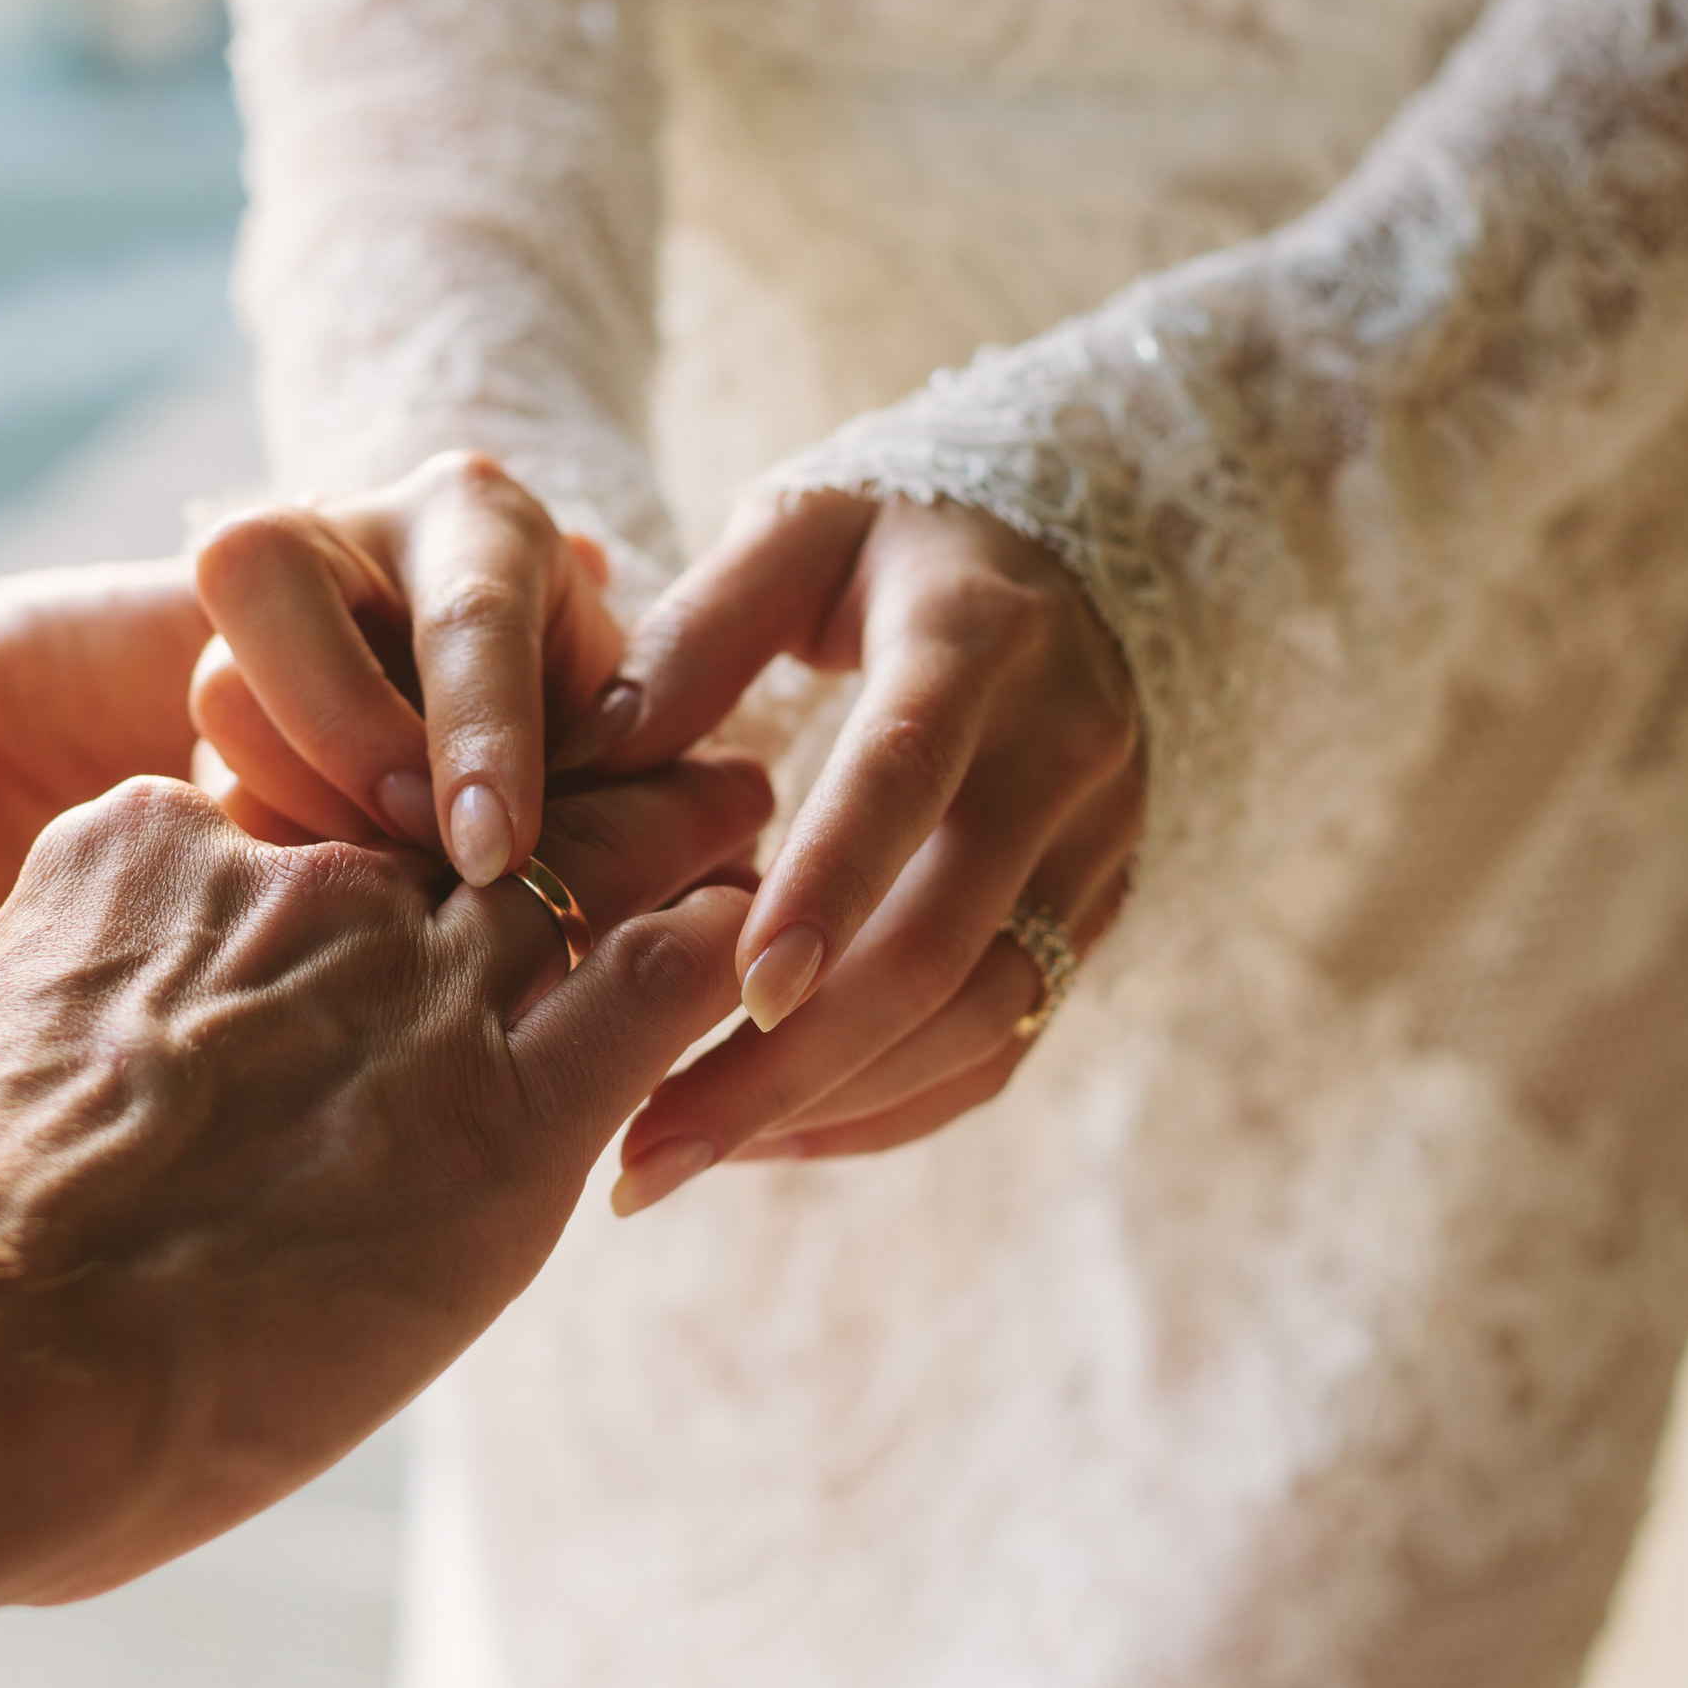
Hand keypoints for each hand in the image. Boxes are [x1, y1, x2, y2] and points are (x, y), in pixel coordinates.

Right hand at [0, 761, 770, 1606]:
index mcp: (144, 865)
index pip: (292, 826)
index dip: (348, 866)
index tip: (374, 917)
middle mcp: (296, 889)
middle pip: (467, 810)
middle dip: (553, 805)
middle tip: (627, 809)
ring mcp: (413, 982)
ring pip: (598, 864)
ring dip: (678, 843)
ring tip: (745, 826)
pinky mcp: (512, 1114)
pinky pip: (666, 984)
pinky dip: (723, 964)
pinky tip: (769, 959)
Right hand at [189, 451, 628, 882]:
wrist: (497, 740)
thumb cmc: (582, 729)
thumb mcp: (635, 712)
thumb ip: (657, 728)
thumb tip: (715, 787)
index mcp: (473, 520)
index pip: (464, 611)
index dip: (480, 736)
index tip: (497, 851)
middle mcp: (342, 530)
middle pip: (264, 578)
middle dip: (346, 734)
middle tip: (420, 842)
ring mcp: (254, 611)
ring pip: (219, 688)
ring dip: (304, 800)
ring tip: (396, 866)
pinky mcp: (207, 696)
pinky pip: (201, 777)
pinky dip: (270, 843)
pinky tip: (341, 877)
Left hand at [590, 491, 1141, 1206]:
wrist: (1072, 557)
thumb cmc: (891, 545)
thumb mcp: (797, 535)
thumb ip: (699, 630)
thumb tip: (593, 750)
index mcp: (979, 642)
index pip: (911, 772)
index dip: (836, 883)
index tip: (742, 990)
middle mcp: (1065, 753)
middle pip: (946, 938)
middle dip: (797, 1056)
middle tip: (651, 1144)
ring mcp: (1095, 850)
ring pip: (980, 1019)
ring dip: (828, 1102)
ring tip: (676, 1153)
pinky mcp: (1090, 919)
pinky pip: (1000, 1048)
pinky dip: (886, 1108)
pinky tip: (768, 1135)